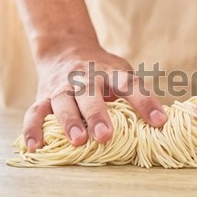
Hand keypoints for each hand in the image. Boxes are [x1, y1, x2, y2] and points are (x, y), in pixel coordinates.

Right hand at [23, 38, 166, 151]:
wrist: (67, 49)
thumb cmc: (103, 70)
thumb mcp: (123, 73)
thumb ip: (138, 94)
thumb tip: (163, 122)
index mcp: (110, 71)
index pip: (129, 84)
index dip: (145, 102)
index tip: (159, 121)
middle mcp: (84, 78)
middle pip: (90, 94)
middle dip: (97, 115)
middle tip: (106, 136)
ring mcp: (62, 87)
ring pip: (62, 103)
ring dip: (69, 122)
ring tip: (78, 141)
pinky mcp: (43, 97)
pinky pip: (34, 113)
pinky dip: (32, 130)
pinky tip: (35, 148)